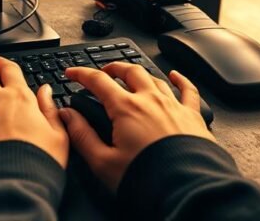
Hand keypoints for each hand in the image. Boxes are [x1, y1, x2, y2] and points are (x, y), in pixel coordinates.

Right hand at [60, 64, 212, 191]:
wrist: (186, 190)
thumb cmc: (147, 179)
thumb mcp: (103, 162)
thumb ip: (81, 135)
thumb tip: (67, 116)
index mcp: (126, 109)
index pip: (98, 81)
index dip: (81, 73)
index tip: (72, 73)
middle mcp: (150, 101)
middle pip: (129, 71)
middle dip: (112, 68)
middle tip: (102, 72)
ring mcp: (173, 106)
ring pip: (154, 78)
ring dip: (139, 73)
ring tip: (130, 76)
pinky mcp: (192, 116)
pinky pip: (187, 89)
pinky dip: (179, 79)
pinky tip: (174, 76)